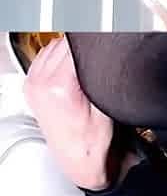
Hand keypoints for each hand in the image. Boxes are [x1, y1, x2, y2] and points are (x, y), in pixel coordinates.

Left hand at [24, 36, 114, 190]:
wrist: (78, 159)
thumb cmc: (92, 140)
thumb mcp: (107, 103)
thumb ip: (105, 74)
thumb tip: (108, 48)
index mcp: (60, 85)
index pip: (76, 43)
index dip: (95, 38)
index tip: (106, 36)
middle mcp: (40, 83)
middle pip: (64, 42)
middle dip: (84, 43)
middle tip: (100, 49)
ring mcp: (32, 84)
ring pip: (53, 46)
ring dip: (70, 47)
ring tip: (87, 57)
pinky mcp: (31, 85)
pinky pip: (44, 56)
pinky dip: (58, 54)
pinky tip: (71, 62)